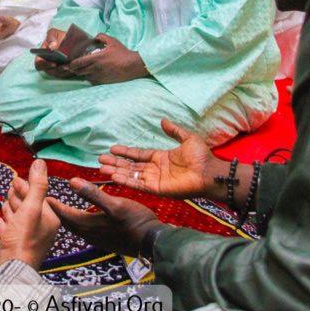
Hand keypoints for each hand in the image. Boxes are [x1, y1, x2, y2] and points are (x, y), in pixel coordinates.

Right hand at [0, 159, 60, 269]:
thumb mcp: (31, 207)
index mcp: (50, 219)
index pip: (38, 197)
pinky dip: (6, 226)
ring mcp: (30, 241)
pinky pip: (11, 234)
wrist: (13, 268)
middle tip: (11, 189)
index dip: (26, 187)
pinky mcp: (17, 249)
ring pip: (19, 220)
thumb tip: (40, 162)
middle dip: (19, 198)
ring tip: (5, 204)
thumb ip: (36, 185)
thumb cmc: (23, 237)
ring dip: (12, 210)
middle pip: (29, 207)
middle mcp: (43, 230)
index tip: (15, 179)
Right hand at [35, 28, 73, 77]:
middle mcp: (47, 65)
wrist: (70, 39)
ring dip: (64, 72)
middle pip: (50, 71)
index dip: (45, 65)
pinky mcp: (64, 72)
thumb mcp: (53, 33)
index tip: (54, 63)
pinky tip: (75, 68)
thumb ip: (50, 38)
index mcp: (41, 56)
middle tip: (65, 65)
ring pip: (58, 74)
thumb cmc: (59, 36)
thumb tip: (52, 47)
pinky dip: (70, 73)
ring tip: (71, 67)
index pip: (39, 64)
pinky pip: (66, 75)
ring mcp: (56, 69)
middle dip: (57, 69)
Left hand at [48, 178, 162, 256]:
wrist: (152, 242)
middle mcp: (89, 235)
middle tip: (47, 203)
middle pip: (67, 223)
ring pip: (76, 228)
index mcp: (88, 225)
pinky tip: (83, 220)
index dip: (53, 205)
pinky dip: (78, 224)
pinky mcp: (105, 242)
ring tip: (62, 210)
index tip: (43, 196)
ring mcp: (97, 240)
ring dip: (67, 219)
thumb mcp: (115, 204)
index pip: (64, 214)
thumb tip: (71, 181)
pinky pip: (85, 232)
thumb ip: (92, 194)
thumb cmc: (135, 221)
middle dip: (56, 213)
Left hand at [66, 33, 148, 84]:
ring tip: (82, 70)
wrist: (132, 66)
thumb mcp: (112, 41)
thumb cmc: (122, 53)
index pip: (78, 62)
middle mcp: (95, 68)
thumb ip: (101, 37)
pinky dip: (90, 78)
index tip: (66, 64)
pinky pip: (92, 81)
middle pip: (79, 71)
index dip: (70, 64)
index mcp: (96, 58)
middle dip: (74, 69)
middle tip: (72, 67)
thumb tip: (94, 37)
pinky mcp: (103, 82)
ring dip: (82, 74)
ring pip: (85, 76)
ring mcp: (99, 76)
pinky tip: (92, 74)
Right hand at [99, 119, 225, 199]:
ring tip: (102, 168)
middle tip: (100, 160)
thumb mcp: (187, 138)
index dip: (125, 152)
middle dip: (115, 162)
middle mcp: (155, 169)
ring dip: (116, 172)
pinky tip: (114, 177)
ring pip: (131, 175)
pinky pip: (138, 185)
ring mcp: (155, 180)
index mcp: (160, 158)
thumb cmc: (201, 157)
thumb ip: (174, 131)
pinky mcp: (157, 189)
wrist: (209, 172)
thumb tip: (163, 120)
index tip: (111, 148)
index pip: (138, 155)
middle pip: (130, 166)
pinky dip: (126, 181)